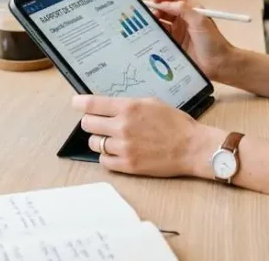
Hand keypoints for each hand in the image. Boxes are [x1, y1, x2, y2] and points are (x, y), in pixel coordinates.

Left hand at [74, 95, 221, 177]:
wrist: (192, 148)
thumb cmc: (176, 124)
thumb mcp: (152, 103)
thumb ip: (128, 104)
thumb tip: (108, 106)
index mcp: (129, 107)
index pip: (92, 104)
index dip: (79, 103)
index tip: (76, 103)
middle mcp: (123, 126)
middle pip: (88, 124)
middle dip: (91, 122)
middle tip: (98, 123)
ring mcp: (124, 147)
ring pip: (94, 143)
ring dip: (99, 140)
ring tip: (111, 139)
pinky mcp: (128, 165)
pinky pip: (104, 161)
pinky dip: (107, 157)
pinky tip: (117, 152)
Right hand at [150, 0, 234, 80]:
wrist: (219, 64)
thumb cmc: (212, 41)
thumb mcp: (200, 21)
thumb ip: (183, 9)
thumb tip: (165, 4)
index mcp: (191, 10)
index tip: (154, 0)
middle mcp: (183, 19)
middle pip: (165, 9)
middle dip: (155, 10)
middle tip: (148, 16)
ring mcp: (178, 33)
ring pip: (161, 23)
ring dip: (153, 22)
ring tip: (146, 26)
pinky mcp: (174, 45)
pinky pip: (161, 37)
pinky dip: (154, 35)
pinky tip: (148, 37)